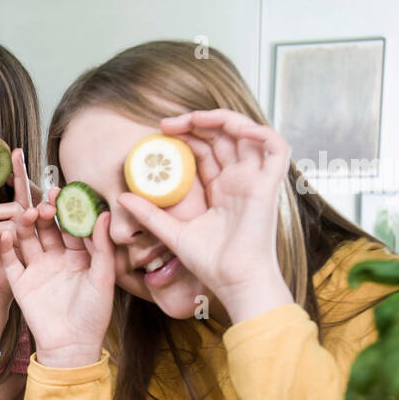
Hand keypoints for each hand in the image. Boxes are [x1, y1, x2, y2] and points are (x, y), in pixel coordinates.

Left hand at [0, 147, 36, 309]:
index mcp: (14, 222)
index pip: (21, 192)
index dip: (19, 172)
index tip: (15, 151)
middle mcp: (26, 229)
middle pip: (21, 201)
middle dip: (5, 194)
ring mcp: (30, 240)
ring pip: (17, 213)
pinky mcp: (28, 251)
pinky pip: (12, 230)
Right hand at [0, 190, 115, 367]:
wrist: (71, 346)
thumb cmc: (93, 315)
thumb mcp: (103, 277)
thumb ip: (103, 246)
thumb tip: (104, 214)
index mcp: (79, 256)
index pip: (70, 226)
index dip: (67, 209)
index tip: (63, 190)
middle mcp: (56, 259)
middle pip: (47, 229)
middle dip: (45, 213)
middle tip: (45, 201)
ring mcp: (37, 269)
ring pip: (27, 239)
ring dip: (26, 226)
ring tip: (28, 215)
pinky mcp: (20, 282)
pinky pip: (10, 261)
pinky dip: (7, 247)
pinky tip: (8, 236)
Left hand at [115, 110, 292, 319]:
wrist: (233, 281)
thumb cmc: (211, 263)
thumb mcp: (173, 232)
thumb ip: (150, 214)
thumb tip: (122, 197)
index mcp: (220, 189)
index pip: (205, 149)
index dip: (186, 135)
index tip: (159, 133)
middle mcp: (239, 180)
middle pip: (223, 136)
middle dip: (197, 123)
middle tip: (166, 125)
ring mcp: (255, 180)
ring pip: (247, 134)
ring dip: (222, 119)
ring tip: (193, 119)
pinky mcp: (270, 185)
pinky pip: (276, 147)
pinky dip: (259, 131)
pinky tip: (232, 128)